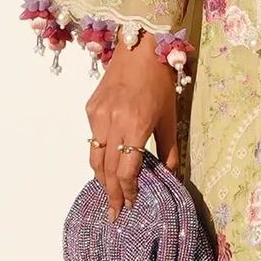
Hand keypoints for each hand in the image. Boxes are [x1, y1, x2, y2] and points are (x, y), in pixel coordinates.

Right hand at [86, 31, 179, 220]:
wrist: (140, 47)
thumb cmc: (160, 82)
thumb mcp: (170, 117)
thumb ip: (169, 149)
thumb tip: (169, 176)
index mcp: (135, 125)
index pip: (126, 170)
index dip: (128, 191)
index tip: (131, 205)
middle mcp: (112, 121)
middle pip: (106, 168)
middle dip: (111, 193)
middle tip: (114, 213)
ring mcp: (97, 115)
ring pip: (94, 156)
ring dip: (101, 178)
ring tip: (109, 194)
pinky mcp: (90, 108)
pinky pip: (93, 138)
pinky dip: (99, 154)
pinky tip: (107, 163)